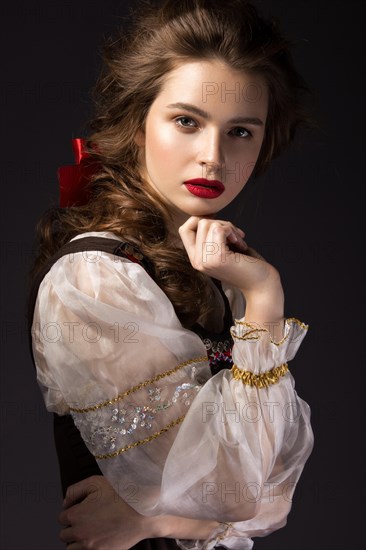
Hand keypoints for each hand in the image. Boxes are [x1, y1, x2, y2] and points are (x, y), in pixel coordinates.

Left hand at [58, 476, 156, 549]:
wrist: (141, 511)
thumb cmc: (119, 494)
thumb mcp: (95, 482)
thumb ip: (74, 490)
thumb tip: (65, 502)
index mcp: (75, 515)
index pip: (61, 517)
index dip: (71, 511)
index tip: (81, 508)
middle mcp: (79, 533)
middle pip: (64, 535)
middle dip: (72, 526)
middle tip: (85, 519)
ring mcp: (90, 546)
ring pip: (71, 548)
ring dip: (76, 540)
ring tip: (89, 531)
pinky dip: (87, 547)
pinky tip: (96, 538)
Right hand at [178, 216, 283, 336]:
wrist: (261, 285)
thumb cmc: (247, 265)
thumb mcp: (224, 248)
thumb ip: (212, 237)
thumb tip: (207, 215)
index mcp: (196, 259)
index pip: (184, 230)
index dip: (200, 220)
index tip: (219, 225)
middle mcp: (197, 261)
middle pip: (199, 223)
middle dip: (221, 223)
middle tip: (235, 237)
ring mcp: (206, 260)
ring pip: (208, 223)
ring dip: (228, 227)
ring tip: (239, 241)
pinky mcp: (218, 258)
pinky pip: (218, 229)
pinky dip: (232, 230)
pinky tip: (241, 243)